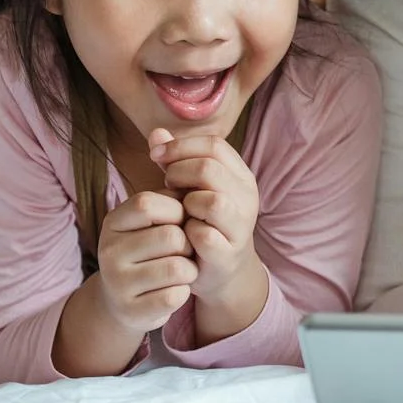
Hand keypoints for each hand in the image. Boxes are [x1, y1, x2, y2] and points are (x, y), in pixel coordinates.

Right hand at [94, 190, 198, 332]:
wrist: (125, 299)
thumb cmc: (150, 250)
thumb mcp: (153, 221)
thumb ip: (171, 202)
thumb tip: (195, 191)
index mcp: (113, 223)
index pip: (147, 204)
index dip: (176, 210)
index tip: (179, 221)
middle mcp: (109, 252)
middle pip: (171, 237)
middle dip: (188, 244)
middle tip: (181, 252)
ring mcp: (117, 284)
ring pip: (178, 268)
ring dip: (190, 269)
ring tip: (180, 271)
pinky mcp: (132, 311)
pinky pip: (176, 296)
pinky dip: (183, 292)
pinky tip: (172, 290)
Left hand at [149, 127, 263, 297]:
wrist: (220, 270)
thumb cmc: (201, 221)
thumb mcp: (190, 188)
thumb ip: (174, 160)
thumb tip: (156, 132)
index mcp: (241, 175)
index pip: (214, 145)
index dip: (181, 145)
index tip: (155, 155)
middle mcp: (247, 197)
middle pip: (210, 168)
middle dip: (178, 173)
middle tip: (167, 185)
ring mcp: (241, 226)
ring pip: (212, 201)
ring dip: (186, 204)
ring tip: (179, 211)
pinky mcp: (229, 253)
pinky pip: (203, 235)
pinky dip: (187, 233)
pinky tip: (183, 235)